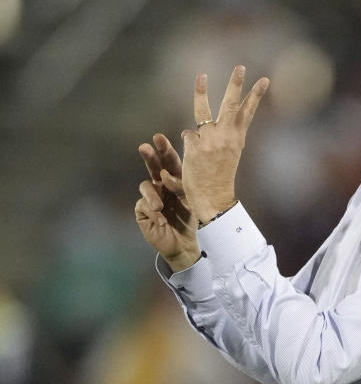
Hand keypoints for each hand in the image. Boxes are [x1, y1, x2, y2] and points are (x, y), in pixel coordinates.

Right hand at [134, 132, 199, 268]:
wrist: (188, 246)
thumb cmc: (193, 222)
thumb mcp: (192, 200)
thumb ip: (181, 186)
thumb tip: (166, 174)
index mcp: (176, 180)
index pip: (170, 162)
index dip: (164, 150)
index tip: (159, 137)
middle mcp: (162, 186)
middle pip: (153, 167)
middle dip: (149, 157)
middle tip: (145, 147)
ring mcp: (151, 197)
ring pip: (146, 186)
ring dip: (153, 195)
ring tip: (160, 206)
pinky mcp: (143, 211)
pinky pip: (144, 205)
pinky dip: (153, 212)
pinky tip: (161, 221)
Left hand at [180, 65, 269, 223]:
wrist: (213, 199)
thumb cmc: (220, 179)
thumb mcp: (229, 156)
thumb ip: (220, 138)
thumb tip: (193, 128)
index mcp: (237, 139)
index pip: (248, 112)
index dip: (256, 95)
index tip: (264, 79)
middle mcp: (226, 137)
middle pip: (231, 104)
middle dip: (236, 84)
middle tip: (240, 67)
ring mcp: (210, 140)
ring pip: (203, 110)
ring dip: (202, 91)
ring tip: (202, 76)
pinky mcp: (194, 147)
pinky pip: (189, 136)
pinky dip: (189, 144)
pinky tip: (193, 157)